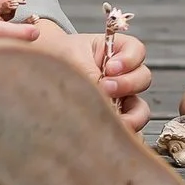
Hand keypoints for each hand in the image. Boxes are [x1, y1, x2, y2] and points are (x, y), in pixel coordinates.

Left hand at [32, 19, 152, 130]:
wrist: (40, 73)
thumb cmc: (58, 59)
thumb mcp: (73, 58)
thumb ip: (90, 74)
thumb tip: (102, 97)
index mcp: (116, 51)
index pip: (137, 51)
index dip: (129, 59)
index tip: (110, 67)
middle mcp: (123, 76)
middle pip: (143, 78)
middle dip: (127, 84)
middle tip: (106, 88)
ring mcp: (120, 99)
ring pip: (141, 108)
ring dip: (132, 114)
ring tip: (112, 117)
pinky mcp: (114, 120)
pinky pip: (128, 129)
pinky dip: (124, 133)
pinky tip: (110, 134)